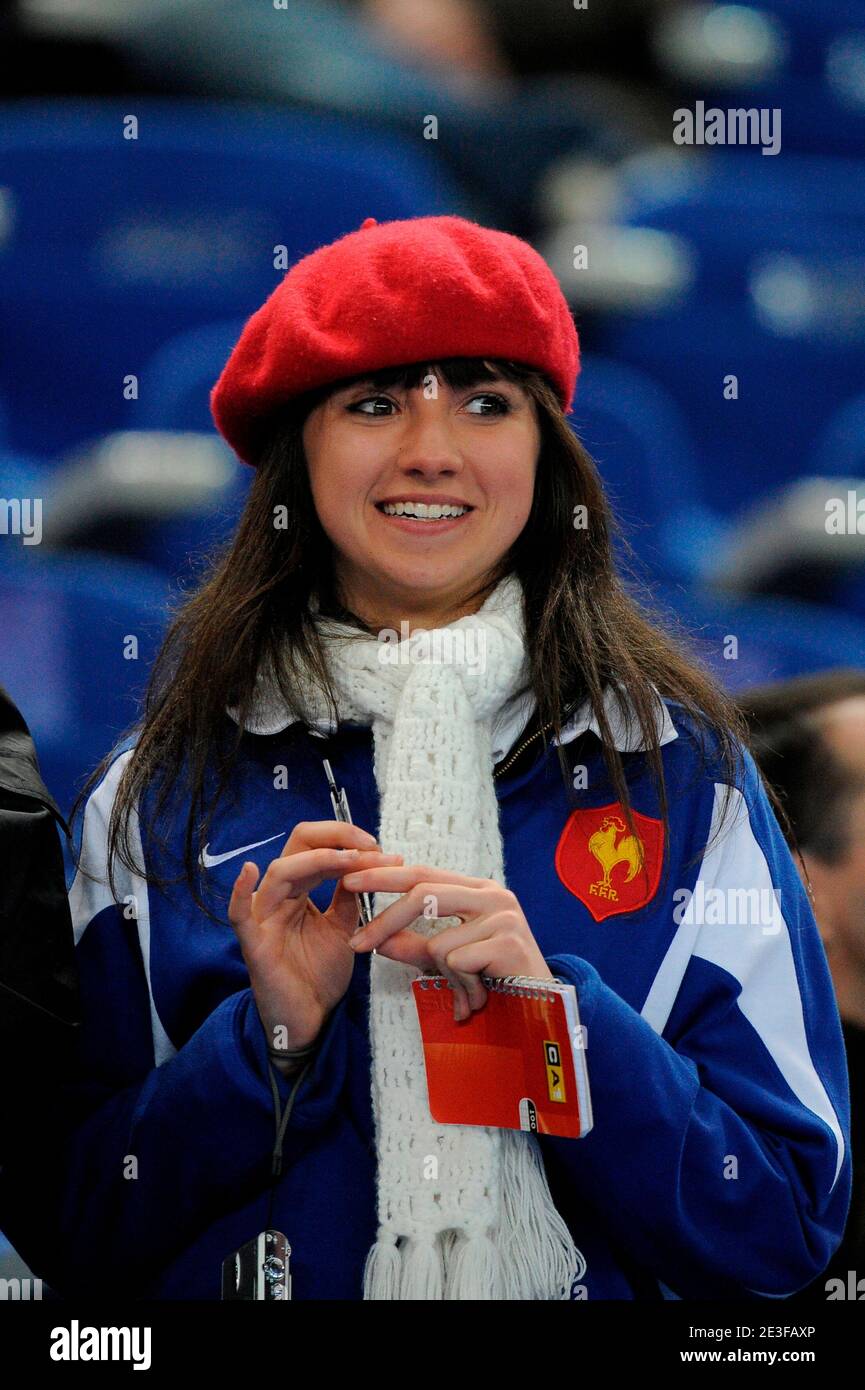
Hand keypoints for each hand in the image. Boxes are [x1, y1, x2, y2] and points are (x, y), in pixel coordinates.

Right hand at [228, 821, 402, 1051]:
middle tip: (371, 846)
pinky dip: (240, 891)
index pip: (315, 847)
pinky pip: (239, 915)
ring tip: (351, 860)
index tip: (379, 848)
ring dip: (318, 860)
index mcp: (298, 891)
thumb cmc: (320, 974)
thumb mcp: (343, 927)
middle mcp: (279, 897)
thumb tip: (364, 864)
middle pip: (298, 847)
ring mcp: (264, 918)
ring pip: (281, 872)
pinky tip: (250, 870)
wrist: (311, 1019)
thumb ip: (347, 897)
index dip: (346, 840)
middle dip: (336, 839)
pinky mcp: (254, 944)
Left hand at [340, 863, 553, 1020]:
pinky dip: (462, 986)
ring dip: (443, 976)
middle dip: (385, 920)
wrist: (544, 1010)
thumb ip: (415, 945)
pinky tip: (483, 995)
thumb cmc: (494, 980)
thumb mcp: (448, 959)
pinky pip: (458, 963)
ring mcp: (504, 916)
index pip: (422, 873)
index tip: (348, 882)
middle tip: (357, 944)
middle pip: (423, 895)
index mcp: (477, 889)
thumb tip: (376, 939)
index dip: (384, 875)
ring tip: (467, 994)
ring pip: (439, 942)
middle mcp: (493, 894)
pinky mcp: (510, 942)